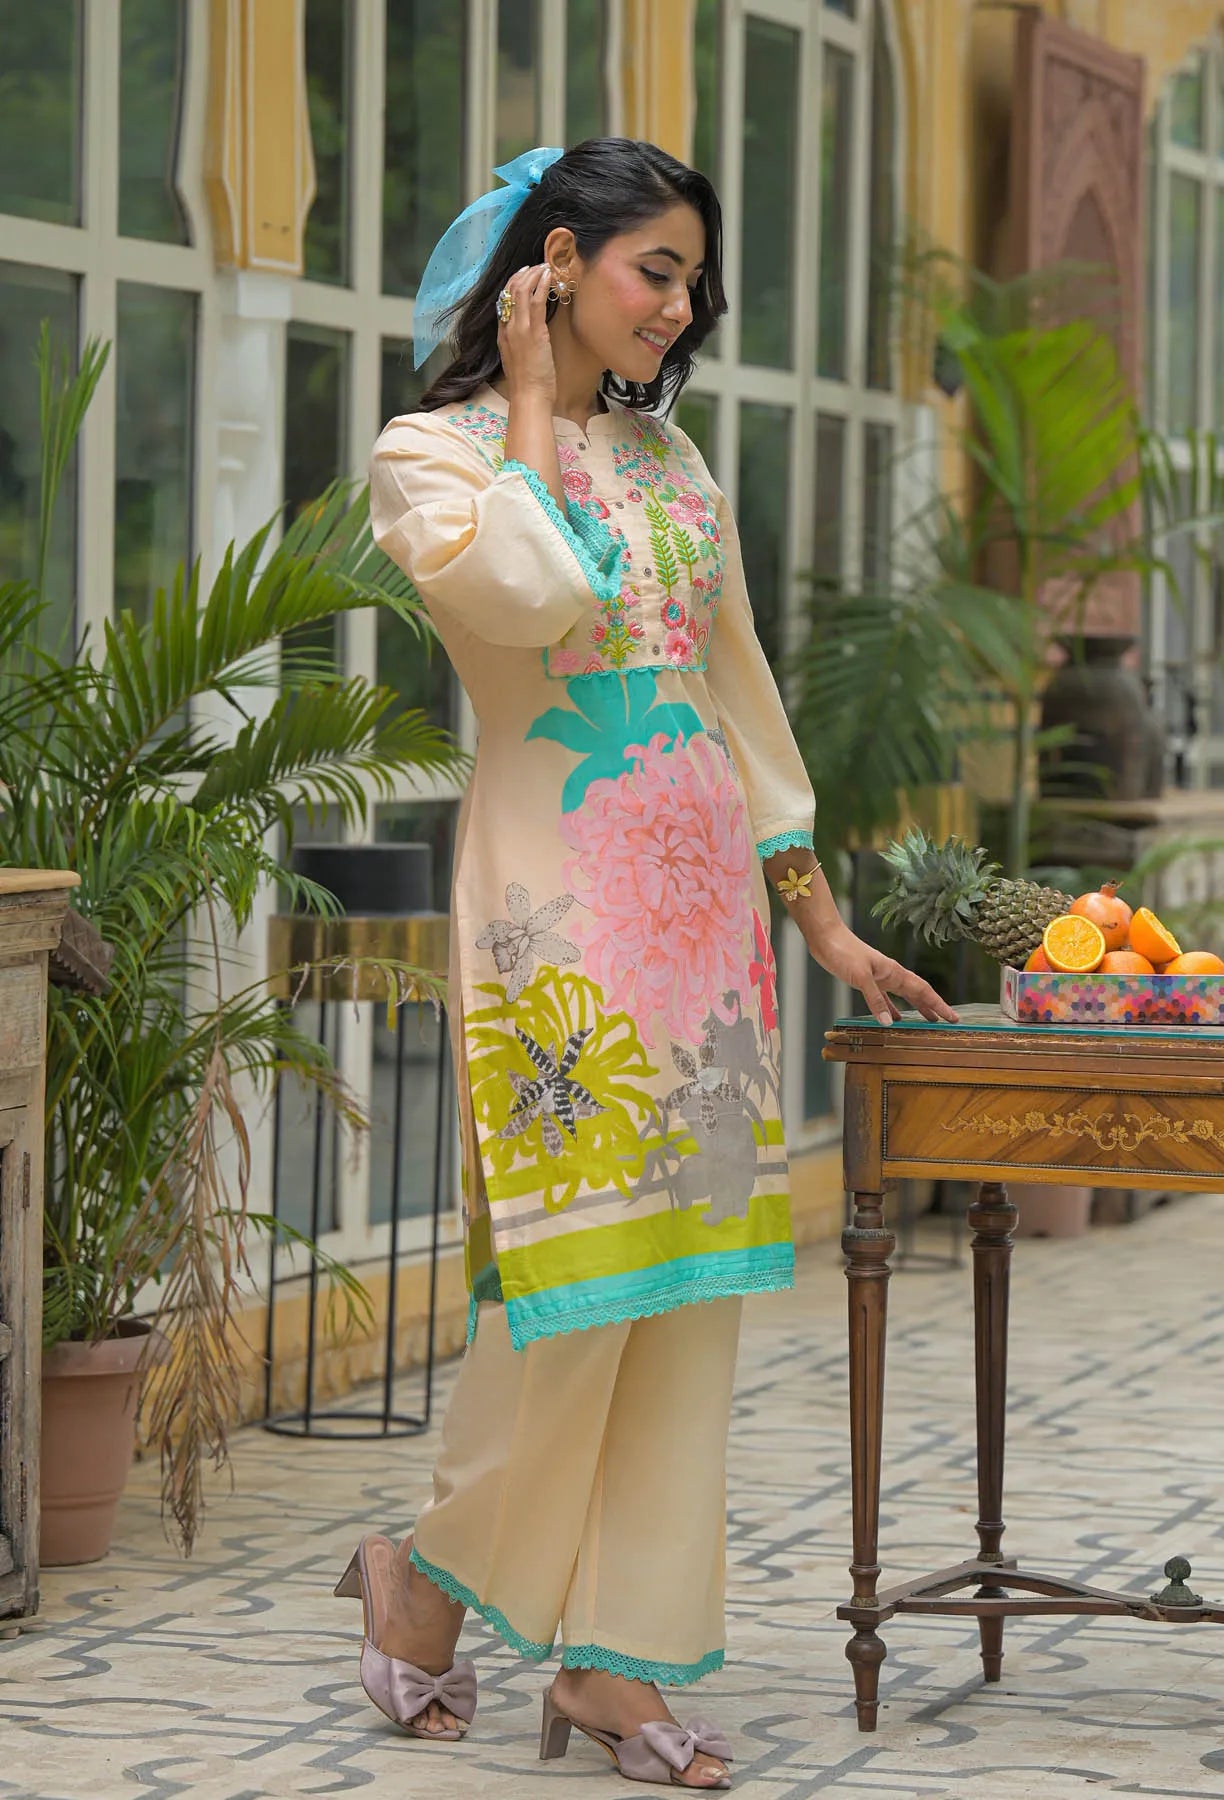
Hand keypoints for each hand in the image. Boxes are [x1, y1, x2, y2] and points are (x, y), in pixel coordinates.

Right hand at [497, 263, 555, 405]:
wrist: (529, 398)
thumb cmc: (529, 385)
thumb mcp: (519, 360)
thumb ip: (521, 344)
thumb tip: (530, 336)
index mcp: (502, 335)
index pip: (503, 300)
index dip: (514, 283)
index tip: (525, 275)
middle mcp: (507, 328)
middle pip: (509, 290)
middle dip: (523, 273)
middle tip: (536, 266)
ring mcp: (519, 329)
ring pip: (521, 290)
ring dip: (534, 274)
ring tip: (545, 266)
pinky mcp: (533, 332)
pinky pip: (535, 300)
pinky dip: (542, 284)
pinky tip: (549, 275)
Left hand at [811, 927, 958, 1026]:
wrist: (826, 938)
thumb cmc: (843, 951)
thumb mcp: (860, 976)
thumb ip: (875, 999)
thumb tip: (888, 1023)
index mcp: (894, 972)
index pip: (923, 990)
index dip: (939, 1005)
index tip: (952, 1018)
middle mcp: (890, 975)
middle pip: (917, 994)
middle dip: (933, 1007)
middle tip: (947, 1022)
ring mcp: (879, 978)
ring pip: (903, 996)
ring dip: (915, 1008)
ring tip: (926, 1022)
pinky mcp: (866, 981)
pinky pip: (884, 998)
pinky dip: (890, 1009)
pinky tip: (892, 1018)